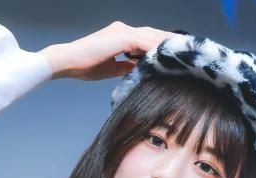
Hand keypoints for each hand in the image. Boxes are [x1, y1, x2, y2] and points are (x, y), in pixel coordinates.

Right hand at [40, 21, 177, 80]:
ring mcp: (122, 32)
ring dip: (168, 43)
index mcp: (120, 36)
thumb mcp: (111, 68)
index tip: (175, 53)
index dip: (161, 45)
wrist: (67, 61)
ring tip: (184, 51)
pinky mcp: (121, 37)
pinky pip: (145, 42)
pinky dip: (157, 48)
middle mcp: (123, 30)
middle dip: (170, 41)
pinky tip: (169, 54)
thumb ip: (126, 66)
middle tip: (188, 49)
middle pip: (153, 34)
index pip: (147, 39)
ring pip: (152, 36)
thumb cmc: (83, 66)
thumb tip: (140, 69)